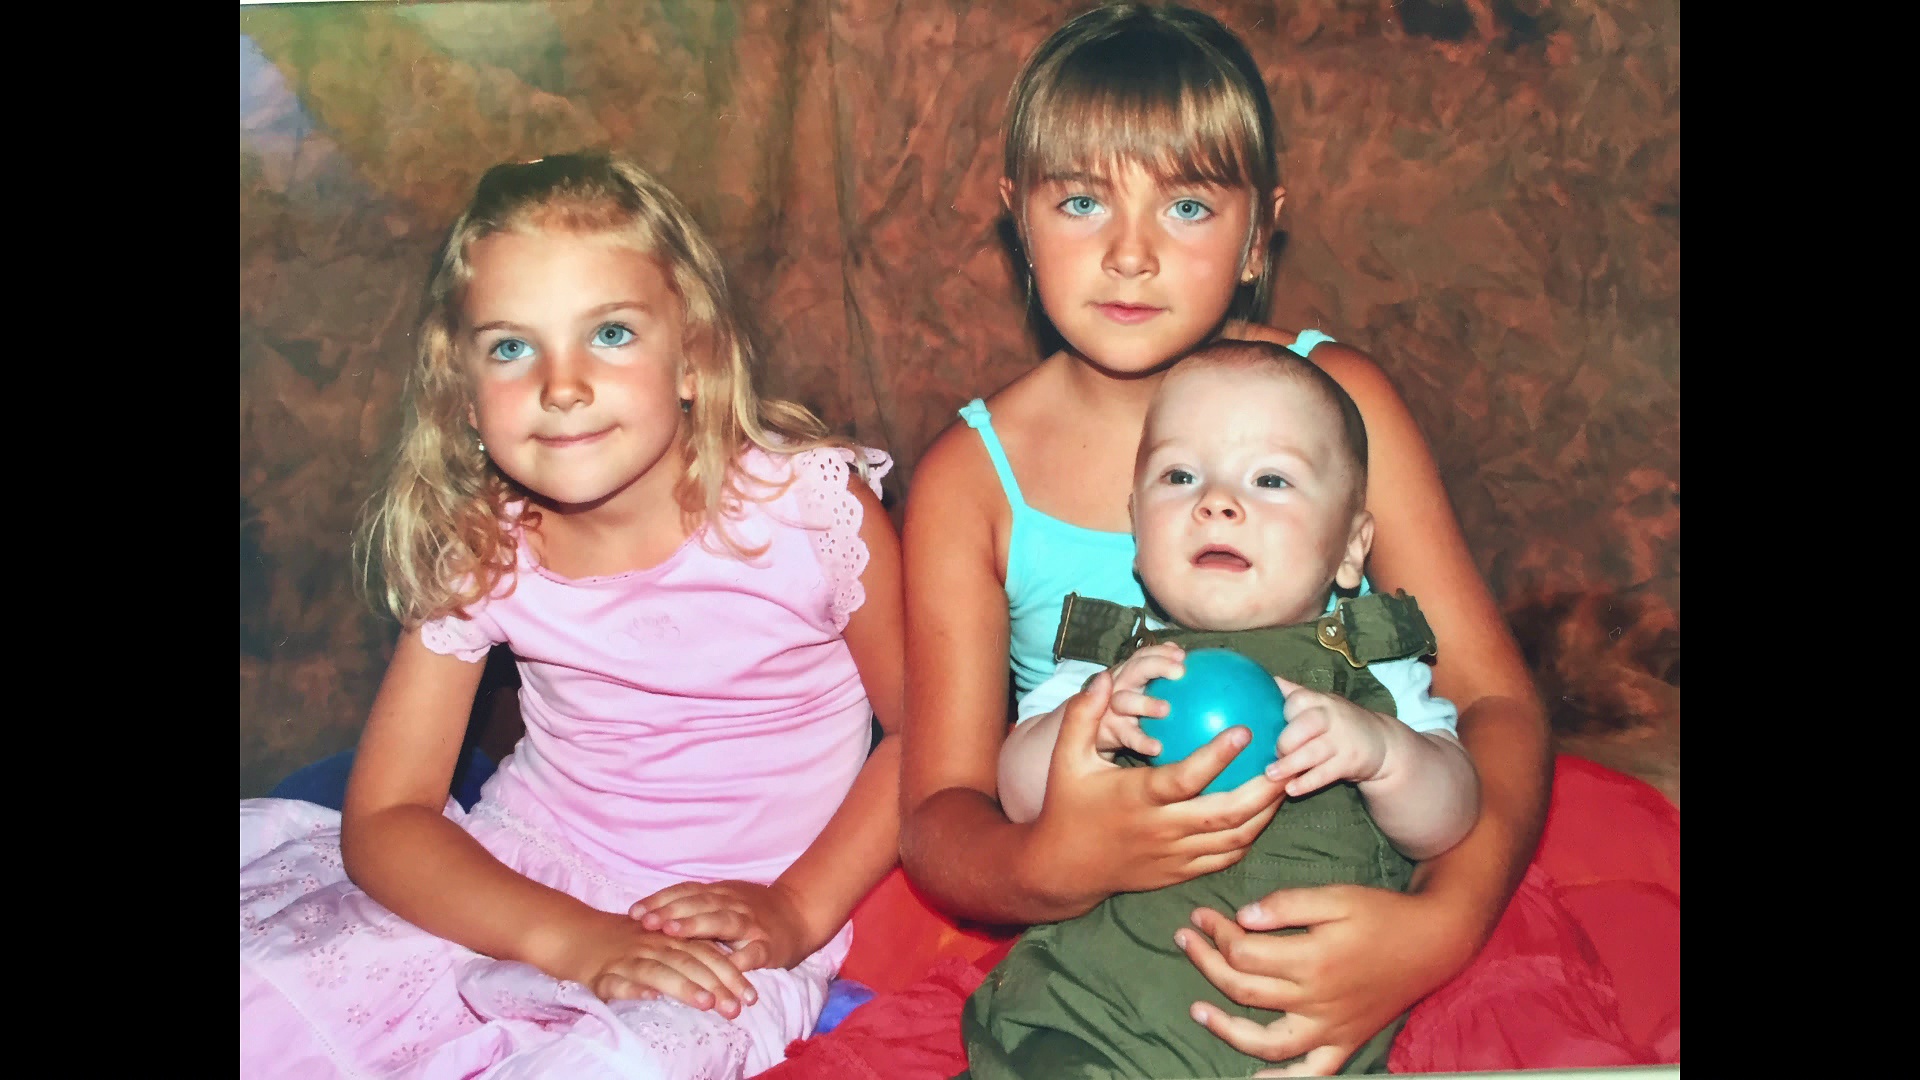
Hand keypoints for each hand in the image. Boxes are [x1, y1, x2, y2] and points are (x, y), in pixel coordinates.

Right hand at [552, 908, 759, 1015]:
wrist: (575, 933)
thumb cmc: (624, 943)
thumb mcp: (661, 944)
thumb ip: (689, 955)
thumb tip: (724, 976)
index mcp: (671, 938)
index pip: (708, 953)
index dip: (731, 974)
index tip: (752, 997)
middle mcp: (655, 944)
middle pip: (691, 962)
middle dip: (717, 985)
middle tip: (737, 1008)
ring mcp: (630, 956)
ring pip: (661, 969)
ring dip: (684, 986)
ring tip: (706, 1003)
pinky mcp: (604, 971)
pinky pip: (620, 979)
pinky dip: (635, 987)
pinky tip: (649, 996)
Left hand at [629, 879, 813, 972]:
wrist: (800, 914)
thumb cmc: (752, 911)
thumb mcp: (722, 901)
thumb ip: (694, 905)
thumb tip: (652, 913)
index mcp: (719, 893)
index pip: (685, 892)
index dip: (660, 900)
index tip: (634, 912)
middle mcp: (732, 903)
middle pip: (698, 903)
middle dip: (670, 911)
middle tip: (646, 922)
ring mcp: (751, 924)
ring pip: (722, 921)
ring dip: (696, 925)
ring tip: (673, 934)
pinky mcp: (769, 946)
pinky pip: (754, 952)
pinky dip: (740, 959)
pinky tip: (724, 967)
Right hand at [1026, 671, 1287, 903]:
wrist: (1063, 870)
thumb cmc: (1068, 806)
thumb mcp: (1066, 759)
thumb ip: (1084, 716)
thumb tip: (1103, 677)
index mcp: (1137, 799)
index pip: (1185, 778)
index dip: (1217, 756)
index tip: (1245, 729)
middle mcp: (1161, 830)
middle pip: (1225, 814)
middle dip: (1262, 790)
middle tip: (1284, 761)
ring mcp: (1174, 856)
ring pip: (1233, 839)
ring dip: (1264, 813)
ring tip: (1283, 784)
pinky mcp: (1180, 873)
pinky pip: (1224, 858)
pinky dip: (1248, 837)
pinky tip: (1262, 814)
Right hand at [1100, 642, 1186, 756]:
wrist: (1095, 733)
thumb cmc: (1132, 708)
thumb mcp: (1144, 689)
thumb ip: (1162, 675)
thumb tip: (1185, 659)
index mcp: (1130, 672)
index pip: (1144, 655)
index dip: (1162, 651)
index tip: (1182, 655)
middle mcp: (1119, 685)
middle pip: (1136, 669)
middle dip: (1157, 666)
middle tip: (1180, 672)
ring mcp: (1112, 708)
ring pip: (1125, 701)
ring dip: (1145, 703)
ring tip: (1166, 709)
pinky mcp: (1110, 731)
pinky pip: (1128, 736)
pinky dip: (1141, 741)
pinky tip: (1158, 747)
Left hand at [1174, 885, 1477, 1074]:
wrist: (1433, 942)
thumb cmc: (1382, 914)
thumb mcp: (1336, 896)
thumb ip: (1286, 906)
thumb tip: (1242, 917)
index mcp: (1312, 960)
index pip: (1243, 952)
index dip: (1215, 932)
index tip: (1201, 915)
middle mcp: (1316, 1000)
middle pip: (1244, 989)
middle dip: (1206, 962)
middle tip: (1185, 940)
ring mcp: (1330, 1028)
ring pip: (1266, 1040)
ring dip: (1226, 1029)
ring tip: (1196, 1010)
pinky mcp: (1345, 1043)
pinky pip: (1311, 1074)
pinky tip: (1256, 1079)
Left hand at [1263, 676, 1394, 796]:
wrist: (1382, 743)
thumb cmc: (1340, 722)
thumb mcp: (1322, 703)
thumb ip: (1297, 694)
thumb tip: (1269, 680)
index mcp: (1321, 701)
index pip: (1299, 699)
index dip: (1284, 710)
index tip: (1267, 724)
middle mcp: (1333, 717)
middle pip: (1307, 724)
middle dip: (1286, 740)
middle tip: (1272, 753)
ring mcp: (1342, 741)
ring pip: (1314, 752)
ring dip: (1291, 764)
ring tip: (1271, 774)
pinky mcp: (1349, 763)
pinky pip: (1325, 774)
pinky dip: (1307, 782)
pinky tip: (1290, 789)